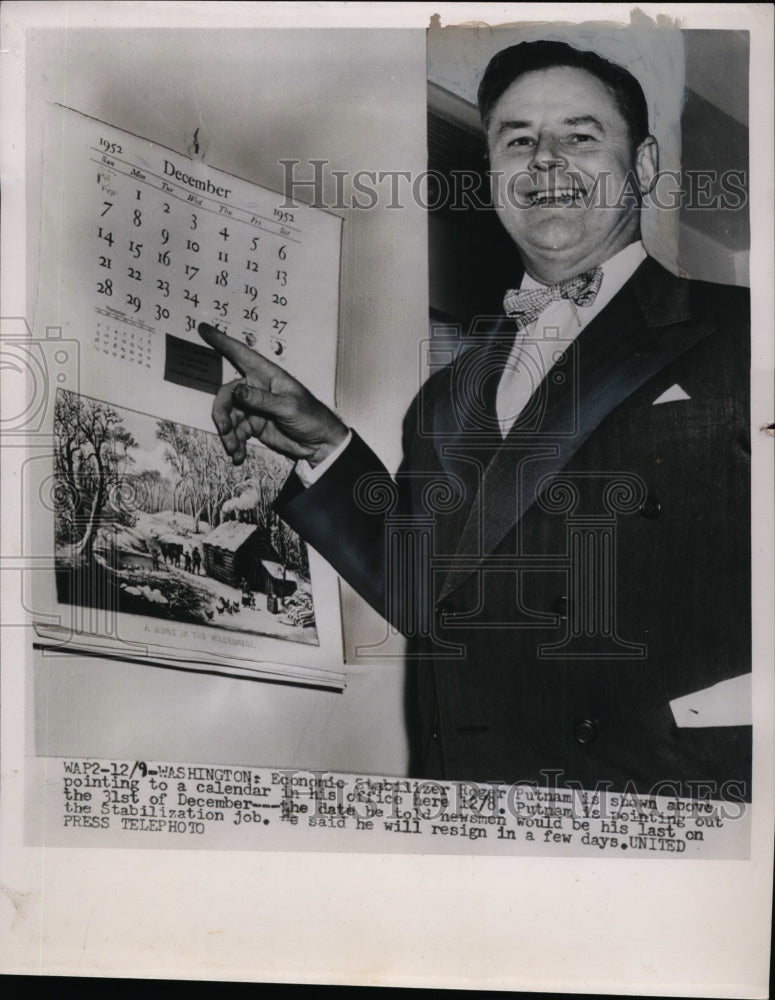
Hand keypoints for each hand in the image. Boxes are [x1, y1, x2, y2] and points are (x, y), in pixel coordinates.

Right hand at [199, 322, 347, 466]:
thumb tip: (238, 390)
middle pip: (227, 394)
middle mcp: (257, 388)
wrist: (318, 443)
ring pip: (229, 415)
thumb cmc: (311, 417)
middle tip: (225, 430)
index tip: (204, 329)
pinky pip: (236, 432)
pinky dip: (235, 443)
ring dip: (228, 433)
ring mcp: (254, 407)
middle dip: (222, 413)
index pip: (241, 354)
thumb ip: (262, 399)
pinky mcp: (254, 424)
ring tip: (234, 448)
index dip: (222, 341)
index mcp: (268, 375)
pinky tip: (238, 454)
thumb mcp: (288, 406)